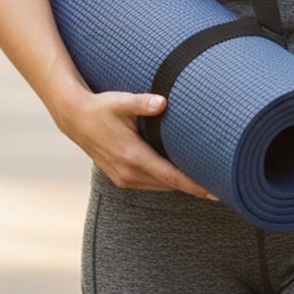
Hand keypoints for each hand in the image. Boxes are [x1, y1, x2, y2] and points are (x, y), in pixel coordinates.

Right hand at [55, 88, 217, 199]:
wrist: (75, 119)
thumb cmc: (100, 108)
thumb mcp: (120, 102)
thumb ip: (142, 103)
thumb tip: (163, 102)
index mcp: (133, 156)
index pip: (171, 178)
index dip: (195, 186)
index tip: (215, 192)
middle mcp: (129, 173)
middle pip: (169, 185)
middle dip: (193, 186)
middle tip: (219, 183)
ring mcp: (123, 178)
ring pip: (159, 186)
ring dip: (178, 184)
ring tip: (203, 180)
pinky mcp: (120, 178)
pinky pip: (149, 184)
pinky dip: (164, 181)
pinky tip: (176, 173)